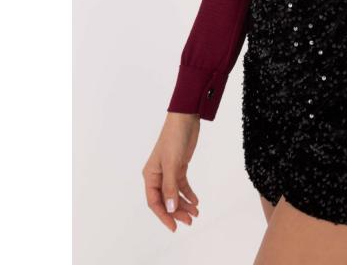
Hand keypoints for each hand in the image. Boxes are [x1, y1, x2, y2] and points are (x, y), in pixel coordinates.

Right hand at [142, 112, 200, 231]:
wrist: (185, 119)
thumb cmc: (174, 138)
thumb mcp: (172, 164)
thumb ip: (170, 187)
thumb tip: (170, 209)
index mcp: (150, 175)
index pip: (154, 202)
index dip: (163, 216)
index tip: (174, 227)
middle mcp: (157, 175)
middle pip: (165, 200)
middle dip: (176, 212)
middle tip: (190, 221)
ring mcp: (168, 171)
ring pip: (174, 194)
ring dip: (184, 204)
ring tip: (196, 213)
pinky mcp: (179, 166)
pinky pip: (182, 184)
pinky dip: (188, 193)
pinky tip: (195, 200)